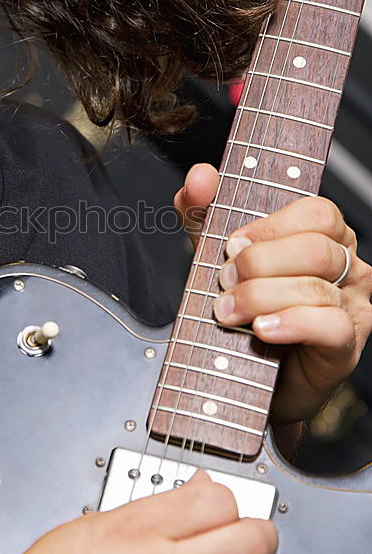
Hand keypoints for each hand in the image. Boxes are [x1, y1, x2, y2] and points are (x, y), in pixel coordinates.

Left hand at [174, 163, 371, 437]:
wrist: (243, 380)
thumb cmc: (242, 313)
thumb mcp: (216, 257)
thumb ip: (205, 214)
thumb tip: (200, 174)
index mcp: (327, 239)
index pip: (318, 212)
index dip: (271, 226)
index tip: (232, 244)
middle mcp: (349, 269)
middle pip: (317, 248)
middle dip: (260, 263)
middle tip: (224, 280)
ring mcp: (354, 307)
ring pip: (317, 287)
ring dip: (262, 296)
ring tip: (228, 311)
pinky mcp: (347, 346)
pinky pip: (330, 325)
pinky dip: (291, 323)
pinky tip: (263, 329)